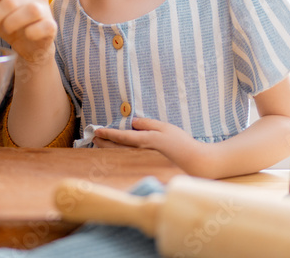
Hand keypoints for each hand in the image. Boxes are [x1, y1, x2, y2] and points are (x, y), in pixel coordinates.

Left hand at [0, 0, 56, 66]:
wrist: (30, 44)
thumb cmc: (11, 24)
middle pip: (11, 0)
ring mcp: (46, 8)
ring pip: (29, 10)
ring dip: (9, 24)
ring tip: (4, 31)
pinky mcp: (52, 25)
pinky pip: (42, 26)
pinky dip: (30, 32)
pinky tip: (24, 35)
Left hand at [92, 117, 209, 174]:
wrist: (195, 164)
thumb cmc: (181, 143)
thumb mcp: (165, 128)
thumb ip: (147, 124)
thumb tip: (132, 122)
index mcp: (145, 142)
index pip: (122, 137)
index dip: (108, 134)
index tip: (97, 131)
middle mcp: (141, 154)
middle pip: (117, 149)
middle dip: (104, 143)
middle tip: (94, 137)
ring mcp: (143, 162)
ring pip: (120, 157)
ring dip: (109, 150)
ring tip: (100, 144)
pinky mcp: (146, 167)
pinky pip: (128, 161)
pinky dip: (118, 156)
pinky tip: (115, 154)